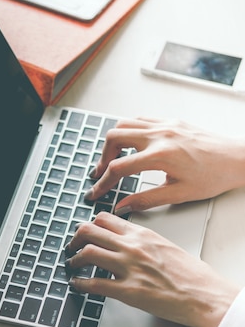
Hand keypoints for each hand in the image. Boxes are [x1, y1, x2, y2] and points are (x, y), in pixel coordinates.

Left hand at [66, 213, 239, 326]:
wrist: (205, 295)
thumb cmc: (192, 275)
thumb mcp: (166, 246)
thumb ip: (144, 242)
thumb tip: (127, 244)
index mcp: (143, 234)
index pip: (106, 219)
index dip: (90, 224)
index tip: (85, 231)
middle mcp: (133, 247)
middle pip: (90, 230)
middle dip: (75, 238)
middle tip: (72, 246)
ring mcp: (129, 268)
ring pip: (88, 253)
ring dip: (74, 259)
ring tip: (72, 264)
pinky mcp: (128, 291)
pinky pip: (95, 284)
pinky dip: (80, 283)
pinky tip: (76, 284)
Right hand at [85, 118, 244, 212]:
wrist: (238, 159)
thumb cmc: (215, 176)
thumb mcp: (179, 194)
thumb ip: (146, 200)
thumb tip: (123, 206)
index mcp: (160, 156)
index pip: (118, 168)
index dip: (102, 183)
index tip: (96, 192)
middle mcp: (160, 135)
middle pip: (114, 138)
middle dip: (102, 158)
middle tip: (101, 174)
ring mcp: (165, 125)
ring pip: (124, 124)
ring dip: (113, 142)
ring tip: (112, 159)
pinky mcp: (171, 121)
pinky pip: (140, 120)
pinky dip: (129, 131)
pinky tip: (131, 145)